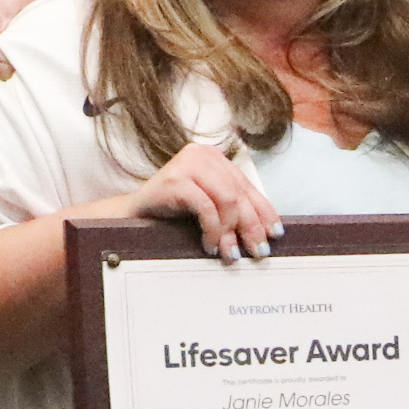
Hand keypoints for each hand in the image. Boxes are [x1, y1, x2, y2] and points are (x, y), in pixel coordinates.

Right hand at [113, 138, 281, 262]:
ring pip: (227, 200)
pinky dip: (212, 230)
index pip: (247, 186)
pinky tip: (210, 246)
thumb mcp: (209, 206)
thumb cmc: (173, 213)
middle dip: (251, 226)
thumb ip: (233, 208)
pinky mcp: (175, 178)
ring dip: (230, 231)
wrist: (133, 216)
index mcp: (215, 158)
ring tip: (229, 253)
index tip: (275, 234)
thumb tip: (267, 231)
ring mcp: (188, 163)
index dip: (264, 211)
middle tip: (257, 251)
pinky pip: (206, 207)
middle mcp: (203, 154)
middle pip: (240, 194)